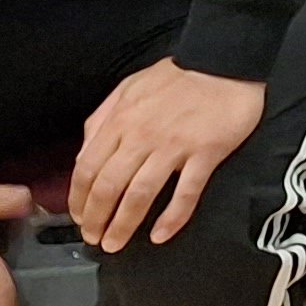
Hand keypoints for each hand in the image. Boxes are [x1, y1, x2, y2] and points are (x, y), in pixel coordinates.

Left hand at [68, 58, 267, 251]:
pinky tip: (161, 235)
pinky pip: (186, 192)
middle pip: (109, 186)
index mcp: (120, 121)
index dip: (80, 199)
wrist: (225, 60)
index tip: (80, 218)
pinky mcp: (206, 152)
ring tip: (116, 244)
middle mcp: (142, 136)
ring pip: (141, 194)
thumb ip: (103, 118)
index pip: (88, 168)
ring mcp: (175, 146)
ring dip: (125, 224)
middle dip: (97, 219)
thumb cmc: (176, 76)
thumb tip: (85, 151)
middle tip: (95, 239)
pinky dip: (172, 217)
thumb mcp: (129, 88)